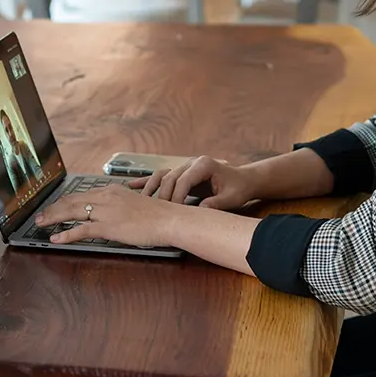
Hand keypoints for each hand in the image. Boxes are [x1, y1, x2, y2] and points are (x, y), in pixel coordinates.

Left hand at [34, 184, 179, 246]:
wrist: (169, 219)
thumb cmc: (158, 214)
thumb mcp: (136, 204)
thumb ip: (120, 206)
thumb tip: (112, 213)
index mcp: (113, 191)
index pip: (83, 194)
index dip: (65, 200)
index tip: (55, 205)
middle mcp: (107, 197)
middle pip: (73, 200)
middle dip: (54, 208)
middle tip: (40, 215)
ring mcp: (107, 211)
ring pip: (72, 212)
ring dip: (53, 217)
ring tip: (40, 223)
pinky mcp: (108, 226)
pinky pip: (82, 230)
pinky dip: (66, 234)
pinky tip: (56, 239)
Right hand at [129, 156, 256, 209]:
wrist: (243, 180)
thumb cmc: (238, 188)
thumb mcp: (231, 198)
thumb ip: (216, 203)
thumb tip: (200, 211)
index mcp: (204, 164)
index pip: (183, 180)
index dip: (176, 197)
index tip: (173, 213)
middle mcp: (192, 162)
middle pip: (169, 177)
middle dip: (163, 196)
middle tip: (158, 214)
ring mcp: (185, 166)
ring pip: (162, 175)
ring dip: (151, 188)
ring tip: (140, 202)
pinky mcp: (182, 173)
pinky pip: (161, 176)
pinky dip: (147, 181)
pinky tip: (132, 186)